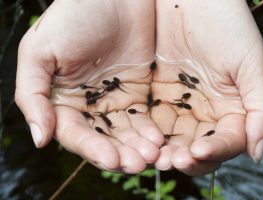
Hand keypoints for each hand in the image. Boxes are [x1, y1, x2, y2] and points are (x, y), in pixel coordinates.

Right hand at [15, 0, 162, 172]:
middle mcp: (89, 106)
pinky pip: (145, 118)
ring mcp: (115, 100)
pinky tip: (159, 140)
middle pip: (104, 140)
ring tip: (152, 155)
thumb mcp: (40, 51)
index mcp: (63, 101)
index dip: (92, 149)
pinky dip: (151, 131)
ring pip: (126, 134)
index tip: (110, 159)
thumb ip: (33, 95)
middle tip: (138, 163)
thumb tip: (39, 139)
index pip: (76, 134)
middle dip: (120, 154)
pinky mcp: (138, 92)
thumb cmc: (73, 16)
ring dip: (138, 148)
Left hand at [154, 0, 262, 174]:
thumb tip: (257, 153)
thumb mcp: (250, 64)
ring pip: (173, 138)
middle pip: (198, 147)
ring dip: (165, 151)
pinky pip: (153, 121)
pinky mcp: (158, 95)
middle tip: (171, 161)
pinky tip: (141, 140)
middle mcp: (206, 110)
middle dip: (186, 157)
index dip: (215, 150)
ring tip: (154, 157)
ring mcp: (181, 104)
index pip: (226, 141)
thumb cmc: (226, 25)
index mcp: (231, 107)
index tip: (198, 152)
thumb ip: (260, 109)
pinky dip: (148, 134)